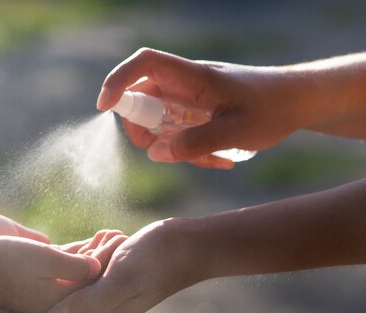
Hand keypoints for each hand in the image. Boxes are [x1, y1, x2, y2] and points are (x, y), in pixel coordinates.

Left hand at [0, 219, 203, 312]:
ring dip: (23, 292)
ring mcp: (96, 298)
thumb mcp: (121, 276)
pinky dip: (47, 275)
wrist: (186, 248)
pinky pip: (66, 284)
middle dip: (7, 310)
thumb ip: (88, 302)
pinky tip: (31, 257)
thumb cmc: (157, 259)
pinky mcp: (101, 281)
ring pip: (49, 302)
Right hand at [97, 48, 304, 168]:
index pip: (145, 64)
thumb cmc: (271, 109)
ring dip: (173, 146)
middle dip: (144, 129)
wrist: (298, 102)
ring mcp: (189, 97)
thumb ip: (195, 143)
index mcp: (192, 77)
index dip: (118, 80)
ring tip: (210, 160)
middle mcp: (185, 83)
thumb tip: (155, 153)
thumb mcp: (236, 131)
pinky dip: (189, 149)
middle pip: (142, 98)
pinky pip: (178, 131)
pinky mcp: (196, 111)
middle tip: (159, 151)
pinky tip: (219, 160)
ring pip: (159, 120)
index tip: (104, 106)